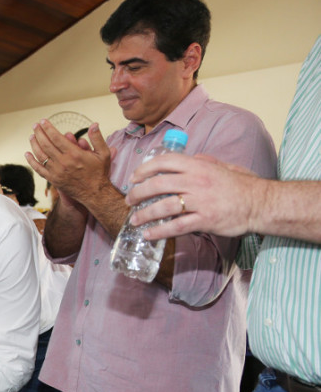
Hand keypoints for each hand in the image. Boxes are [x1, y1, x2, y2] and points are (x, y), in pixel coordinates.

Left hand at [26, 120, 112, 205]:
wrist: (95, 194)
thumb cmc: (99, 173)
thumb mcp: (104, 154)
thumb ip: (97, 138)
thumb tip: (94, 124)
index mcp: (74, 154)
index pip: (56, 137)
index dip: (48, 128)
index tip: (43, 121)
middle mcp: (63, 162)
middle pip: (46, 144)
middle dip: (39, 133)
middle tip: (35, 126)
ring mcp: (56, 172)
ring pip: (41, 155)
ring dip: (34, 144)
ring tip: (32, 136)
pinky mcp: (53, 180)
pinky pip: (39, 169)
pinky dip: (32, 161)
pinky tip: (27, 154)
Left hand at [126, 153, 260, 239]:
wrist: (262, 203)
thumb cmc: (242, 185)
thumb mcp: (224, 166)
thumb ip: (205, 161)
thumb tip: (192, 156)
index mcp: (199, 166)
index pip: (164, 161)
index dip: (144, 169)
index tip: (134, 178)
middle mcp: (196, 181)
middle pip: (158, 184)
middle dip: (138, 192)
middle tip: (129, 200)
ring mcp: (200, 201)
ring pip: (163, 206)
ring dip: (144, 214)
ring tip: (134, 220)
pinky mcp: (205, 220)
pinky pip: (176, 226)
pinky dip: (159, 231)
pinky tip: (148, 234)